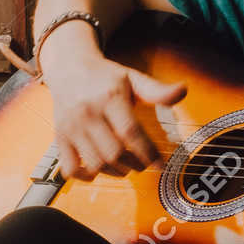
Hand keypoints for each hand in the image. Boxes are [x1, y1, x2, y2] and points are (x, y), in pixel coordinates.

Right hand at [47, 56, 185, 180]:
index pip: (130, 131)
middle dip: (134, 164)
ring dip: (115, 172)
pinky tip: (98, 170)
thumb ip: (157, 90)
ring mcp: (72, 128)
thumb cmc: (104, 76)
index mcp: (109, 98)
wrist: (68, 67)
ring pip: (95, 163)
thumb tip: (183, 90)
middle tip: (142, 163)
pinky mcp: (60, 138)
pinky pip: (70, 167)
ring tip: (125, 166)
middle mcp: (88, 113)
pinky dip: (85, 176)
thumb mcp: (132, 77)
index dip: (147, 152)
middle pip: (113, 152)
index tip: (160, 163)